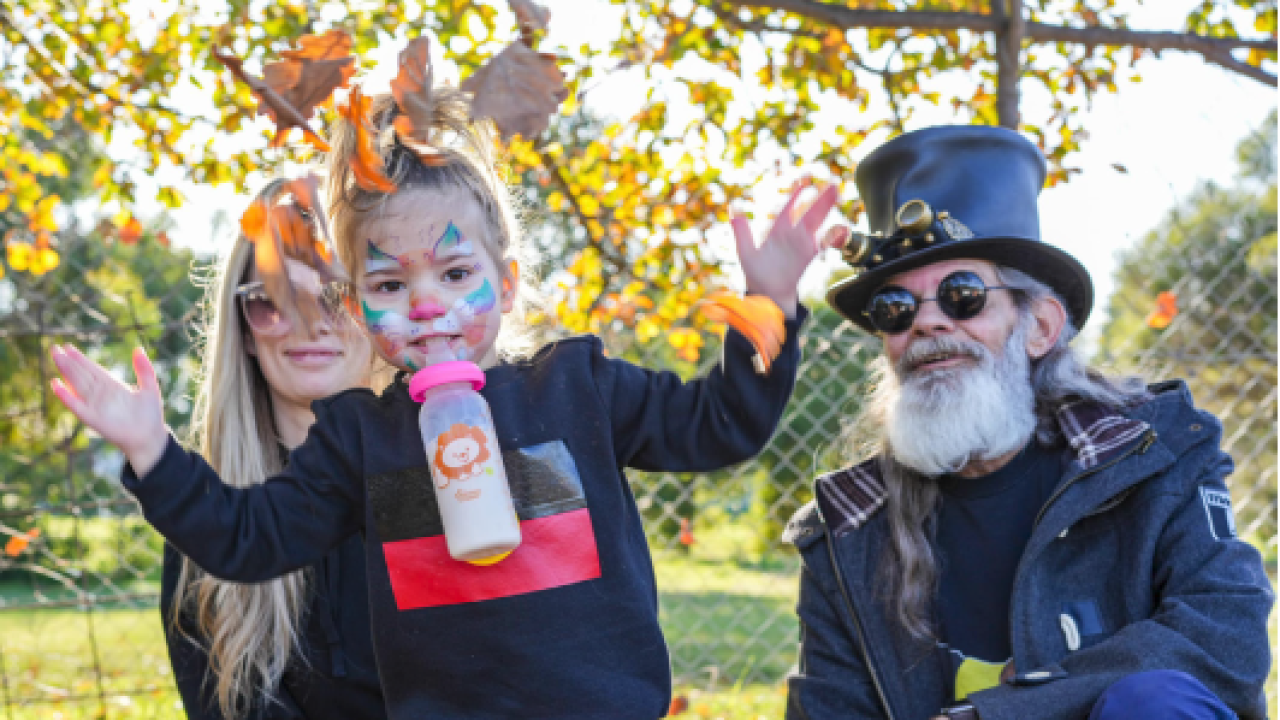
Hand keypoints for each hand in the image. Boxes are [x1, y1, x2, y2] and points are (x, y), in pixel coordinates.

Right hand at [50, 344, 168, 475]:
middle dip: (69, 362)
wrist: (149, 438)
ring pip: (78, 385)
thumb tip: (138, 349)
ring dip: (66, 372)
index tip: (69, 347)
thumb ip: (144, 370)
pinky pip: (76, 406)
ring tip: (55, 357)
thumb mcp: (150, 389)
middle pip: (82, 375)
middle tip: (55, 348)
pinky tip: (56, 385)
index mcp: (113, 387)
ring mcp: (96, 405)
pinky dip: (66, 396)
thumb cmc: (150, 415)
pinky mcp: (93, 418)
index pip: (94, 370)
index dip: (82, 358)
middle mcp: (102, 395)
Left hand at [732, 177, 848, 318]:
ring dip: (826, 209)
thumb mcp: (745, 251)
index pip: (788, 208)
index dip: (796, 195)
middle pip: (808, 213)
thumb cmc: (756, 276)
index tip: (804, 181)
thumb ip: (741, 231)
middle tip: (832, 184)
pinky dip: (831, 236)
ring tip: (836, 196)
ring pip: (817, 223)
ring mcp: (802, 245)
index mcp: (777, 231)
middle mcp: (792, 236)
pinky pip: (822, 244)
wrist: (768, 295)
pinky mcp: (808, 257)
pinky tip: (839, 229)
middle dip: (820, 199)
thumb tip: (733, 209)